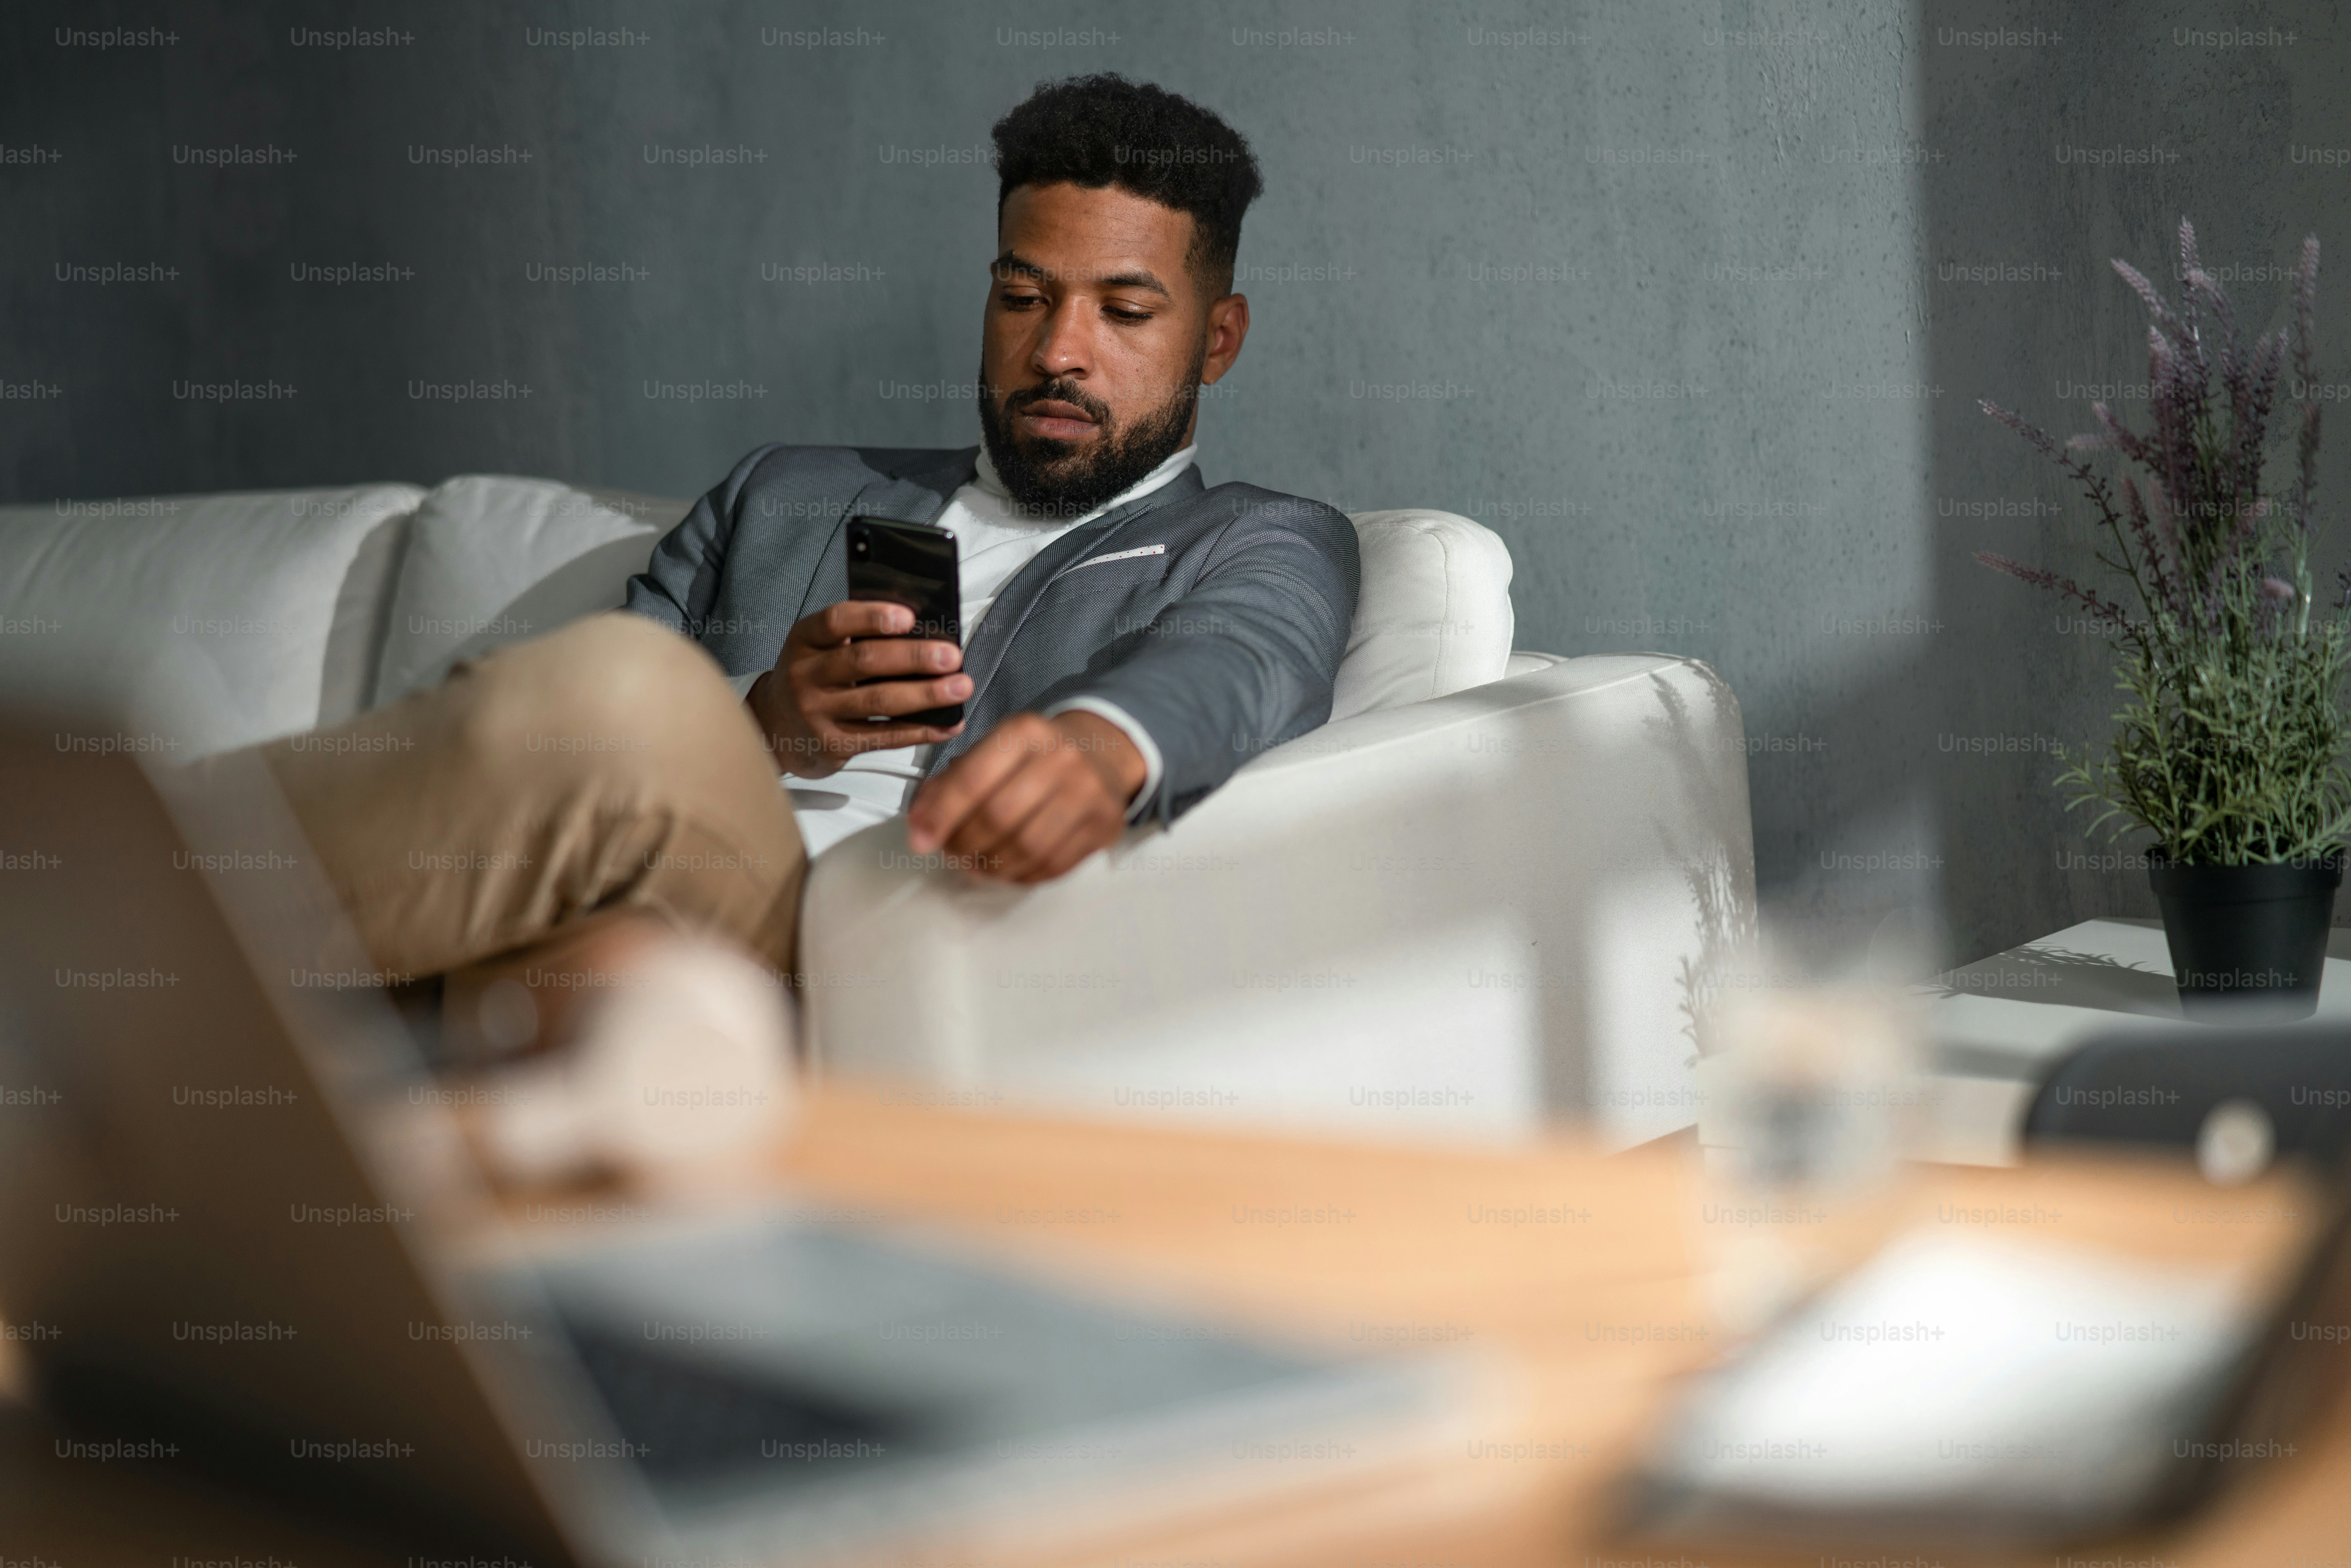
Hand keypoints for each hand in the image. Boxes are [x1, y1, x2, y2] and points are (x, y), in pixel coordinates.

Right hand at [748, 601, 968, 776]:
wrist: (776, 727)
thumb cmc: (813, 679)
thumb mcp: (820, 648)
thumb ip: (858, 637)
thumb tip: (924, 632)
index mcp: (805, 639)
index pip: (836, 620)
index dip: (873, 617)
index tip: (909, 617)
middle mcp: (806, 674)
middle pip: (864, 660)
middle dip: (914, 657)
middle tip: (952, 656)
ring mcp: (817, 712)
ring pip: (879, 701)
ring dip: (926, 694)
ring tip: (960, 687)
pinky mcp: (833, 745)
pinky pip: (884, 737)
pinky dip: (922, 730)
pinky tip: (949, 724)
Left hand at [906, 711, 1145, 883]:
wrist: (1101, 753)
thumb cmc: (1036, 757)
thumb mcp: (992, 752)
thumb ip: (950, 784)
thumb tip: (920, 827)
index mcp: (1025, 732)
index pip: (973, 780)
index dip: (941, 817)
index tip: (920, 841)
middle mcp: (1062, 757)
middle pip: (998, 818)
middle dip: (965, 845)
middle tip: (952, 853)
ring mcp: (1088, 792)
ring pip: (1027, 848)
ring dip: (992, 866)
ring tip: (977, 864)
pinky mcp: (1104, 824)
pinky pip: (1053, 865)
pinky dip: (1022, 875)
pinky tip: (1008, 868)